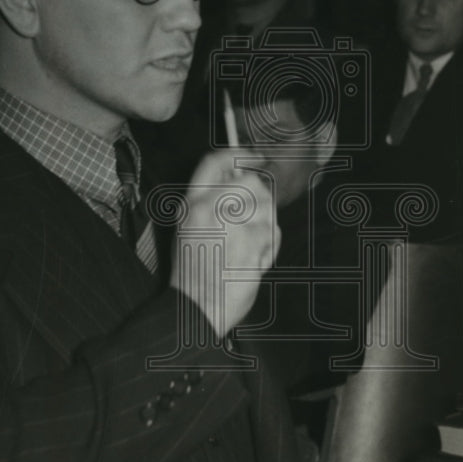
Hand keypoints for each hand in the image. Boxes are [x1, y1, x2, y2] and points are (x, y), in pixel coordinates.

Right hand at [170, 148, 278, 336]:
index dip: (238, 155)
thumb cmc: (195, 273)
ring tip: (249, 246)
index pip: (214, 161)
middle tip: (256, 218)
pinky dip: (270, 247)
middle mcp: (211, 208)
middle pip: (251, 181)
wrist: (196, 307)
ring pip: (268, 207)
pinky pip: (274, 233)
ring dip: (266, 226)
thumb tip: (238, 181)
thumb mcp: (188, 228)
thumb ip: (209, 202)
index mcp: (192, 204)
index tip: (253, 158)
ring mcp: (233, 224)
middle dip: (261, 197)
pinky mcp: (253, 242)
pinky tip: (252, 260)